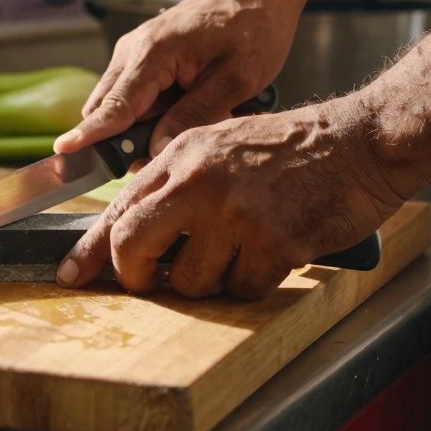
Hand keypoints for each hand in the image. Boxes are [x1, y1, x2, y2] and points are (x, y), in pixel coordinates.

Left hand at [55, 98, 409, 298]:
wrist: (358, 142)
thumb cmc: (292, 149)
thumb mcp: (219, 146)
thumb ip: (175, 181)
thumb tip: (131, 228)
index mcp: (180, 155)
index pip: (118, 209)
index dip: (90, 250)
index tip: (71, 274)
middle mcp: (198, 181)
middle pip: (134, 248)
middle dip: (139, 276)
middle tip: (153, 282)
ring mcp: (233, 213)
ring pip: (190, 281)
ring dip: (211, 279)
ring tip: (241, 249)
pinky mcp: (271, 242)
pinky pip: (242, 288)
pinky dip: (254, 281)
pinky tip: (274, 251)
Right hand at [57, 0, 311, 156]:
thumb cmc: (253, 27)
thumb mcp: (236, 78)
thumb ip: (194, 115)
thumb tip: (158, 148)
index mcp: (154, 52)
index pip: (115, 105)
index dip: (90, 134)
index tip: (64, 153)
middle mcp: (134, 50)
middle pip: (106, 108)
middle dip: (121, 141)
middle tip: (159, 159)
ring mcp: (135, 51)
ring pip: (117, 103)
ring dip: (139, 126)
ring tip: (184, 126)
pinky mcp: (143, 57)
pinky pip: (132, 94)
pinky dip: (148, 111)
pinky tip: (183, 110)